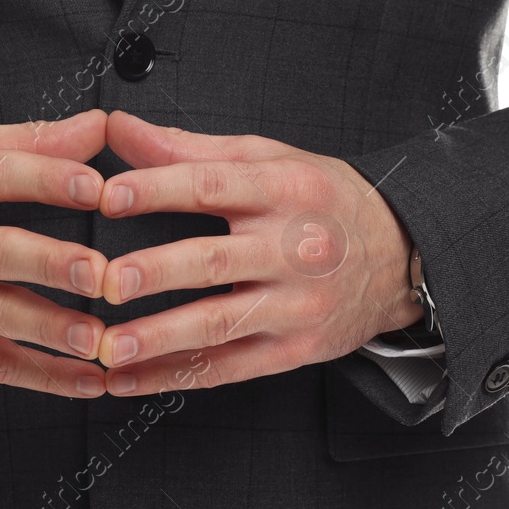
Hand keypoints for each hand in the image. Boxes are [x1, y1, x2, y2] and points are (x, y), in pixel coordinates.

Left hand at [93, 111, 420, 395]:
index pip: (212, 186)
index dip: (158, 189)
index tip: (109, 195)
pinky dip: (175, 376)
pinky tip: (130, 379)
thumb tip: (117, 129)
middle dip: (157, 272)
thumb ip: (187, 148)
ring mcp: (295, 304)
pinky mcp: (295, 349)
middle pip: (215, 259)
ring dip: (160, 338)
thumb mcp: (267, 158)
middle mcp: (292, 247)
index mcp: (282, 189)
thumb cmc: (322, 199)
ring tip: (109, 346)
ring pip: (220, 323)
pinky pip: (229, 368)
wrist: (402, 255)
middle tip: (106, 279)